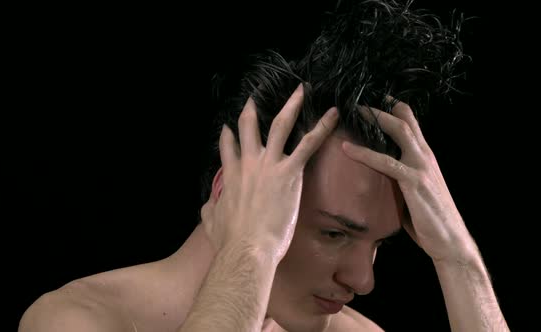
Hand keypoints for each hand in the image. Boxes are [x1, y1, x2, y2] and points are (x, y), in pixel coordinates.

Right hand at [201, 84, 338, 263]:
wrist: (247, 248)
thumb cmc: (230, 240)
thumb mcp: (211, 221)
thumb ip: (209, 209)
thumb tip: (208, 206)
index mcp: (231, 175)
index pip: (228, 147)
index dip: (228, 136)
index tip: (228, 128)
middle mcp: (249, 163)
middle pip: (249, 127)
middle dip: (252, 109)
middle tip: (256, 96)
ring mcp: (269, 165)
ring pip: (280, 125)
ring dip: (290, 105)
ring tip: (300, 90)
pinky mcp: (289, 172)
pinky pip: (308, 144)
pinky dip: (322, 127)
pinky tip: (333, 114)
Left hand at [341, 98, 477, 262]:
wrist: (449, 241)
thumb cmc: (430, 220)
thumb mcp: (415, 191)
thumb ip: (401, 177)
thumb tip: (380, 174)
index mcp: (425, 157)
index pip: (411, 123)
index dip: (394, 108)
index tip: (374, 98)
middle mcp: (425, 156)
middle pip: (404, 119)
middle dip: (381, 107)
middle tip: (358, 99)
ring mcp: (421, 167)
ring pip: (398, 131)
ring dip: (374, 119)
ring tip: (353, 111)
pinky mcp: (414, 182)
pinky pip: (385, 162)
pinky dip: (364, 153)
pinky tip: (346, 148)